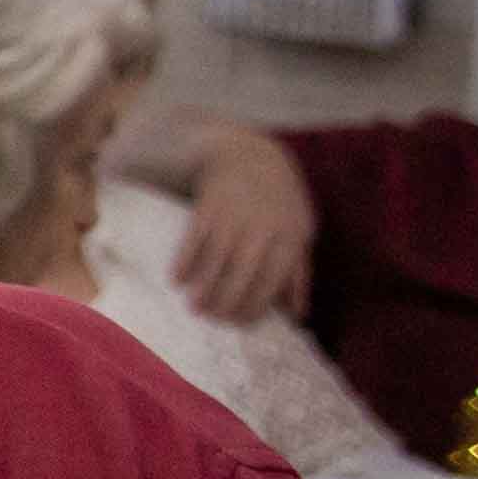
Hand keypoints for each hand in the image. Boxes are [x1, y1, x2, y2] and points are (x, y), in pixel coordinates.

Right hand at [175, 134, 315, 324]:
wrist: (250, 156)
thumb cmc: (280, 201)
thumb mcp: (300, 232)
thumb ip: (298, 273)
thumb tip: (298, 314)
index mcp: (289, 238)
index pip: (271, 282)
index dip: (254, 306)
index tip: (240, 323)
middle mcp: (262, 230)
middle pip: (242, 275)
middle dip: (226, 302)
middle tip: (214, 319)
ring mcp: (233, 218)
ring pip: (216, 261)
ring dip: (204, 288)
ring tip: (195, 307)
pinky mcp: (208, 207)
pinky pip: (193, 240)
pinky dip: (184, 261)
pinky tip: (177, 279)